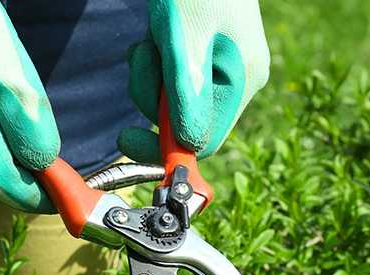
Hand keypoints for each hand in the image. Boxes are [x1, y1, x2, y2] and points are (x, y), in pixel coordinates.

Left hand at [119, 0, 270, 162]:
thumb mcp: (184, 37)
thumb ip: (185, 92)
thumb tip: (188, 147)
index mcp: (243, 80)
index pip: (204, 141)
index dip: (165, 146)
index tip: (126, 137)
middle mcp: (237, 78)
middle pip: (185, 120)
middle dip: (153, 97)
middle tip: (144, 58)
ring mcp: (220, 66)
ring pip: (172, 99)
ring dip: (149, 75)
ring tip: (151, 38)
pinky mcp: (201, 54)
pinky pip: (170, 76)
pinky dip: (154, 60)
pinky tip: (154, 33)